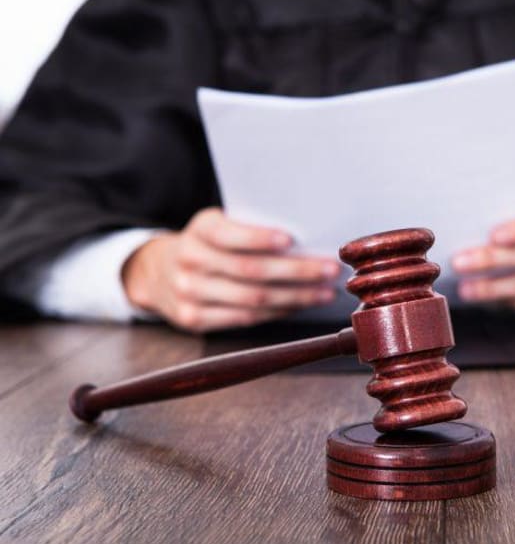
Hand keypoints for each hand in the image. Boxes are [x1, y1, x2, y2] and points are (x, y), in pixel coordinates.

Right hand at [122, 208, 339, 332]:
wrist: (156, 272)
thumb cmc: (207, 244)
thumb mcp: (217, 225)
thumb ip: (249, 228)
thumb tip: (306, 241)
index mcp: (200, 230)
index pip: (229, 234)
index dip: (258, 238)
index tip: (290, 240)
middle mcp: (190, 260)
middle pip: (250, 271)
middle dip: (296, 271)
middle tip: (329, 270)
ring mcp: (189, 293)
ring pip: (252, 299)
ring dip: (295, 297)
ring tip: (324, 292)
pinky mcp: (193, 319)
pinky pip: (245, 318)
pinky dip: (277, 312)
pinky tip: (299, 305)